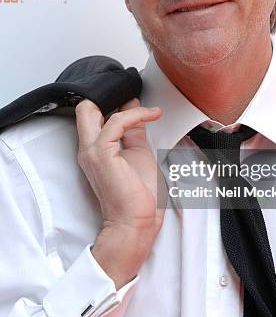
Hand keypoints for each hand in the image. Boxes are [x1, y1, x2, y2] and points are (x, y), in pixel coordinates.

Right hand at [75, 98, 163, 286]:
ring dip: (128, 106)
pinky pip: (116, 122)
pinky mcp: (102, 154)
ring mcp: (92, 151)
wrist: (138, 221)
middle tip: (133, 95)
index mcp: (95, 149)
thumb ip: (134, 132)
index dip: (109, 101)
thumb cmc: (139, 196)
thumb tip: (135, 111)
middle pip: (84, 108)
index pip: (91, 114)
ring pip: (91, 109)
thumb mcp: (138, 153)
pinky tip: (151, 116)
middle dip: (108, 96)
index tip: (132, 96)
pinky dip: (136, 115)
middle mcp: (89, 149)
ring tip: (151, 111)